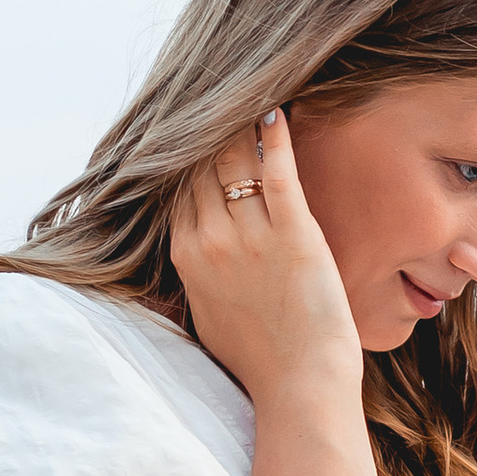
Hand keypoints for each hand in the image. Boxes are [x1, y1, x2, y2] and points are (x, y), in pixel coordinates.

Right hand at [168, 106, 367, 409]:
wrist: (298, 387)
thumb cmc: (259, 357)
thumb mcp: (206, 311)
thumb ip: (195, 272)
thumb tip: (192, 247)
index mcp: (187, 255)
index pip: (178, 183)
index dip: (186, 148)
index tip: (196, 118)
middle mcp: (211, 239)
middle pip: (201, 163)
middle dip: (209, 125)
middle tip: (221, 88)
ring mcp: (251, 237)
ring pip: (235, 160)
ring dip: (240, 122)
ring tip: (250, 87)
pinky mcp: (294, 236)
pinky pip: (279, 172)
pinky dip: (274, 137)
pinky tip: (278, 109)